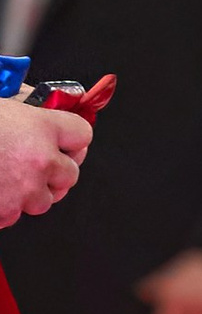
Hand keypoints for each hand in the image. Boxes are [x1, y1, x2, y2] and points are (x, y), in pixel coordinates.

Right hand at [0, 103, 90, 226]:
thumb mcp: (0, 101)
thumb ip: (23, 102)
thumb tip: (35, 99)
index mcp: (40, 128)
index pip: (82, 134)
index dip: (71, 137)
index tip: (64, 139)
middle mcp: (40, 160)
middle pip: (71, 172)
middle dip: (55, 169)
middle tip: (32, 160)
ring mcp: (26, 189)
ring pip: (48, 198)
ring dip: (32, 190)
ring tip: (7, 175)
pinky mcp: (7, 211)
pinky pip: (17, 213)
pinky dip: (6, 205)